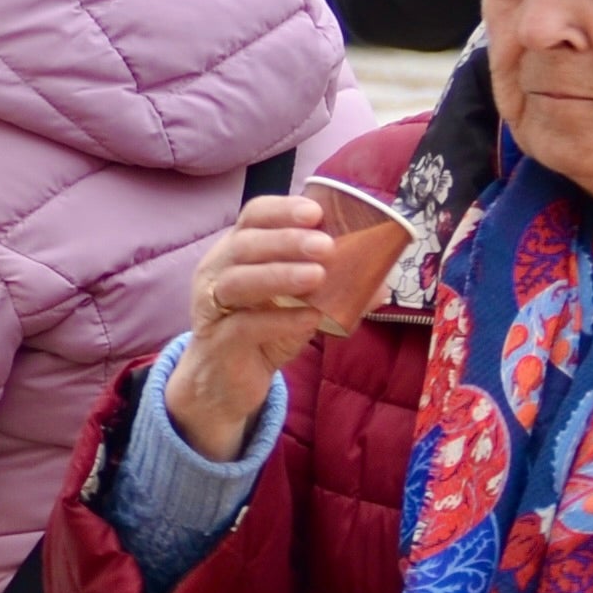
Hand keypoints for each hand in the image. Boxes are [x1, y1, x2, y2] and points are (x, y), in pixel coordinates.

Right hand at [168, 195, 337, 458]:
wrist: (228, 382)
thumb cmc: (264, 331)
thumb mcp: (299, 305)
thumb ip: (332, 290)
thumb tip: (380, 284)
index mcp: (237, 251)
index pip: (253, 216)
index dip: (282, 210)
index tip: (316, 212)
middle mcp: (217, 271)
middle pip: (244, 244)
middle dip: (287, 241)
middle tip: (326, 246)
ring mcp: (212, 306)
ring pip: (237, 281)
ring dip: (280, 275)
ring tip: (317, 277)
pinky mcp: (218, 342)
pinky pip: (244, 326)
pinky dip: (278, 320)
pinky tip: (308, 318)